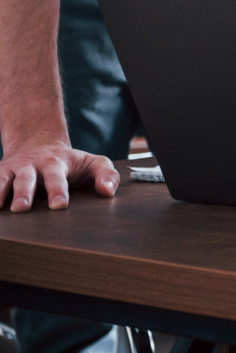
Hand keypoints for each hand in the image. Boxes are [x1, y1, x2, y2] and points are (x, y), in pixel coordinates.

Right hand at [0, 138, 118, 211]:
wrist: (38, 143)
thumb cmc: (69, 162)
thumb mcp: (92, 163)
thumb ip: (106, 174)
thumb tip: (107, 192)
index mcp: (56, 163)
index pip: (57, 177)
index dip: (58, 190)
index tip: (59, 205)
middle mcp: (31, 165)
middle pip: (27, 179)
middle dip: (24, 193)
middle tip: (23, 208)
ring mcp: (12, 169)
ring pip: (3, 179)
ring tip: (1, 209)